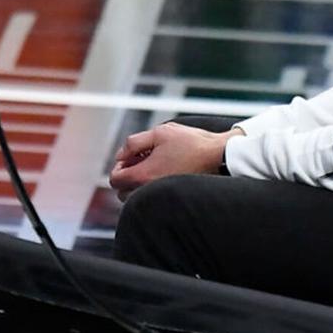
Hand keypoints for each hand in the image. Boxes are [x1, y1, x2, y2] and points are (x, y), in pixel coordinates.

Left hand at [109, 123, 238, 200]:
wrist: (217, 156)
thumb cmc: (191, 143)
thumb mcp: (159, 133)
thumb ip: (133, 143)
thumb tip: (120, 155)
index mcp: (144, 175)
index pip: (115, 179)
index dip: (118, 167)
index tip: (129, 158)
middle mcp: (150, 191)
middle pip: (123, 192)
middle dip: (126, 177)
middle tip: (140, 162)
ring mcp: (162, 197)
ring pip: (137, 198)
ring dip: (138, 184)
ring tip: (153, 167)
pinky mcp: (172, 199)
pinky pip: (153, 200)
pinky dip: (151, 189)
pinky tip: (164, 174)